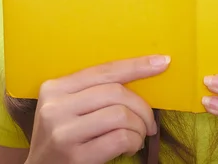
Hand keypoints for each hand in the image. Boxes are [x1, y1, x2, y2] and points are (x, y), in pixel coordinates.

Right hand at [25, 55, 169, 163]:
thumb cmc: (63, 138)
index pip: (104, 70)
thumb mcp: (69, 109)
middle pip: (116, 92)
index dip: (137, 66)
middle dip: (142, 107)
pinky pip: (120, 138)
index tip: (162, 62)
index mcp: (55, 88)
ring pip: (121, 114)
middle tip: (149, 122)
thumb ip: (94, 91)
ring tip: (138, 136)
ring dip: (139, 127)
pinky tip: (130, 147)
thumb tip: (143, 74)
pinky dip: (134, 142)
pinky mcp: (75, 157)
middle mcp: (55, 107)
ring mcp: (63, 132)